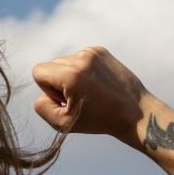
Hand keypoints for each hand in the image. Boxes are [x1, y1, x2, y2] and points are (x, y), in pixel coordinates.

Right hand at [31, 45, 147, 142]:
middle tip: (79, 98)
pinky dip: (83, 70)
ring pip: (65, 61)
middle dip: (59, 82)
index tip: (66, 100)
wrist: (135, 113)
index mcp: (71, 75)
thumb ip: (42, 106)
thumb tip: (44, 90)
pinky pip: (79, 58)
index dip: (47, 89)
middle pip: (51, 65)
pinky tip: (97, 83)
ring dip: (71, 76)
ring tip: (90, 91)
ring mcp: (93, 52)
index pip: (38, 71)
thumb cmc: (99, 120)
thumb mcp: (62, 124)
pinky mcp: (101, 51)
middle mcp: (82, 58)